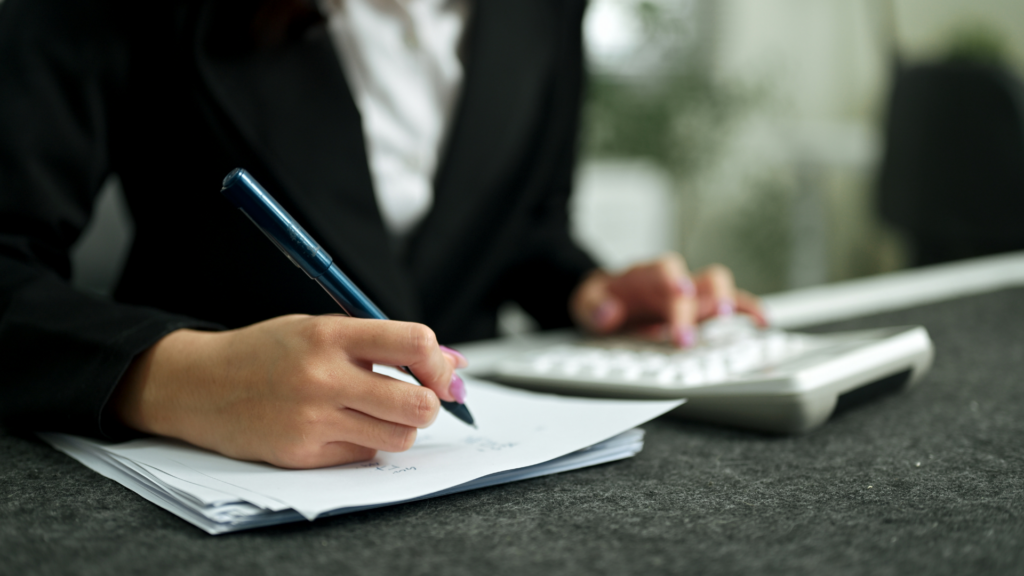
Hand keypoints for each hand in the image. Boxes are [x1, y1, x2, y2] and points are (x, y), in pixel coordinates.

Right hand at [111, 314, 467, 468]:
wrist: (200, 385)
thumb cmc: (268, 352)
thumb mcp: (321, 328)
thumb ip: (384, 343)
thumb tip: (452, 364)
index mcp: (330, 334)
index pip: (414, 343)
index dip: (438, 362)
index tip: (438, 370)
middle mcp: (323, 377)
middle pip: (418, 404)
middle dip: (431, 404)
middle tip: (420, 399)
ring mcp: (312, 420)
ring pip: (399, 437)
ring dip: (400, 427)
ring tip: (374, 411)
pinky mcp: (302, 455)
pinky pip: (364, 455)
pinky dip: (365, 442)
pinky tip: (339, 426)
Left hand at [569, 253, 765, 345]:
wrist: (606, 299)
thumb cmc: (601, 300)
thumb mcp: (584, 303)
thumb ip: (593, 306)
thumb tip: (609, 312)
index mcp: (646, 275)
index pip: (664, 270)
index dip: (674, 280)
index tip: (680, 292)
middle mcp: (675, 280)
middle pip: (699, 279)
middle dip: (706, 301)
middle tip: (708, 327)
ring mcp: (692, 294)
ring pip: (720, 288)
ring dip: (733, 303)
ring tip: (743, 323)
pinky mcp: (702, 309)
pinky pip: (732, 304)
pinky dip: (749, 311)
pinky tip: (761, 323)